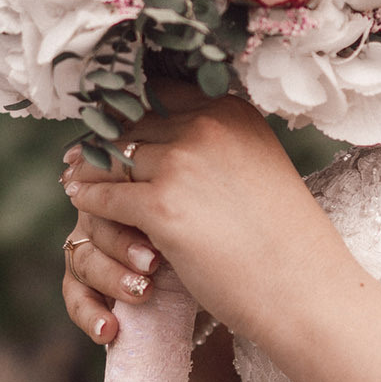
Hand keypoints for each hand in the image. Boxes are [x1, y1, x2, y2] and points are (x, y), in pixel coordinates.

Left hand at [60, 83, 348, 344]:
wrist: (305, 287)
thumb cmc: (287, 239)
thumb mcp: (258, 167)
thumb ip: (219, 147)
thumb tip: (169, 140)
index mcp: (232, 110)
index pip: (162, 94)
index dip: (130, 108)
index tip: (110, 120)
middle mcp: (207, 126)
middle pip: (132, 125)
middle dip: (104, 141)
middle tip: (81, 154)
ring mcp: (182, 164)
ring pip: (112, 159)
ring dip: (90, 170)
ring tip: (75, 177)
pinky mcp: (162, 206)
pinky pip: (106, 196)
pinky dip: (89, 199)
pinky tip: (80, 202)